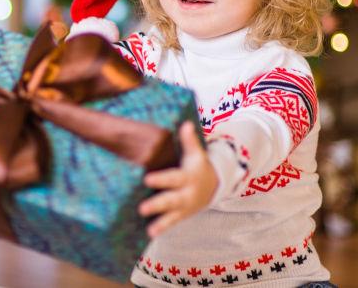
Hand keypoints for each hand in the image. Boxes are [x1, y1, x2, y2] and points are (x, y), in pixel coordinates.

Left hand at [138, 122, 217, 238]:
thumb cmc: (198, 166)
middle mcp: (186, 194)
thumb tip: (186, 123)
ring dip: (161, 222)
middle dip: (157, 205)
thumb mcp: (196, 153)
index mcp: (188, 177)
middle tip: (141, 208)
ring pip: (172, 216)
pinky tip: (150, 234)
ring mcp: (185, 207)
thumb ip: (189, 140)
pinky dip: (162, 228)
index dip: (160, 180)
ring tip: (150, 230)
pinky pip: (172, 223)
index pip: (173, 178)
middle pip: (171, 200)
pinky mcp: (182, 215)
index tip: (146, 180)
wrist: (215, 185)